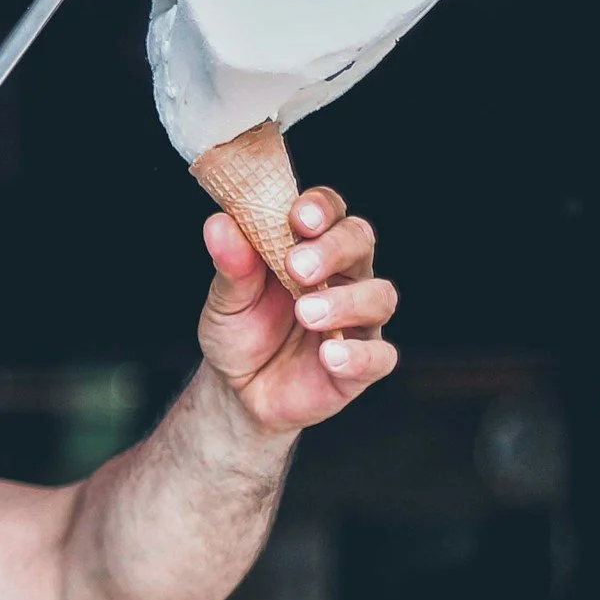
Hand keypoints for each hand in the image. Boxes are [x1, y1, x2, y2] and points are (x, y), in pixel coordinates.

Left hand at [197, 187, 397, 433]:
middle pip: (360, 242)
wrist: (240, 391)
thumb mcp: (227, 300)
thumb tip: (219, 224)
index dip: (321, 208)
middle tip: (297, 267)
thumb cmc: (241, 332)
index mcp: (311, 247)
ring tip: (306, 314)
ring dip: (346, 302)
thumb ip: (231, 265)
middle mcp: (342, 276)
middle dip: (333, 249)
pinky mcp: (363, 364)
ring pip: (379, 296)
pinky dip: (358, 355)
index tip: (298, 219)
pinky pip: (380, 356)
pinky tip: (330, 356)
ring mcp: (358, 319)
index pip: (330, 212)